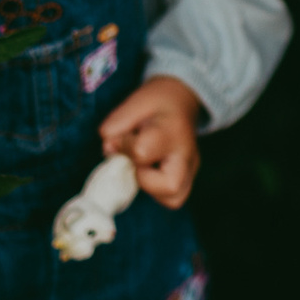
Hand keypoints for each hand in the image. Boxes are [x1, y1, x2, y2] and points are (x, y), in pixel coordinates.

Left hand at [99, 75, 201, 207]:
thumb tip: (108, 148)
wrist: (182, 100)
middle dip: (142, 178)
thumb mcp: (134, 103)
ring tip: (143, 167)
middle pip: (170, 186)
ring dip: (150, 189)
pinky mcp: (189, 177)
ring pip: (174, 199)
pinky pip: (174, 198)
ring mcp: (191, 168)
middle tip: (135, 161)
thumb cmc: (157, 102)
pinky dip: (157, 191)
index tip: (122, 137)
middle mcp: (186, 153)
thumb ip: (116, 124)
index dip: (124, 147)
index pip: (142, 151)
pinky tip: (150, 172)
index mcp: (171, 130)